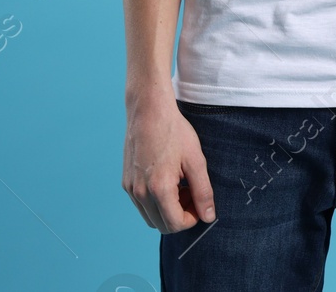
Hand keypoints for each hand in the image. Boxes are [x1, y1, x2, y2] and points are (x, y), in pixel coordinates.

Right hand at [122, 89, 215, 232]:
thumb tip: (209, 217)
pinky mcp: (126, 182)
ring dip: (167, 210)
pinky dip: (155, 201)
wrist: (148, 109)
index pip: (176, 225)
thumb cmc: (173, 131)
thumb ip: (203, 192)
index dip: (192, 218)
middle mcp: (140, 193)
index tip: (198, 201)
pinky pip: (142, 205)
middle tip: (190, 192)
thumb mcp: (196, 160)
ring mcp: (130, 188)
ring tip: (179, 185)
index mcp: (159, 189)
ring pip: (150, 218)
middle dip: (180, 216)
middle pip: (162, 226)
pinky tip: (166, 179)